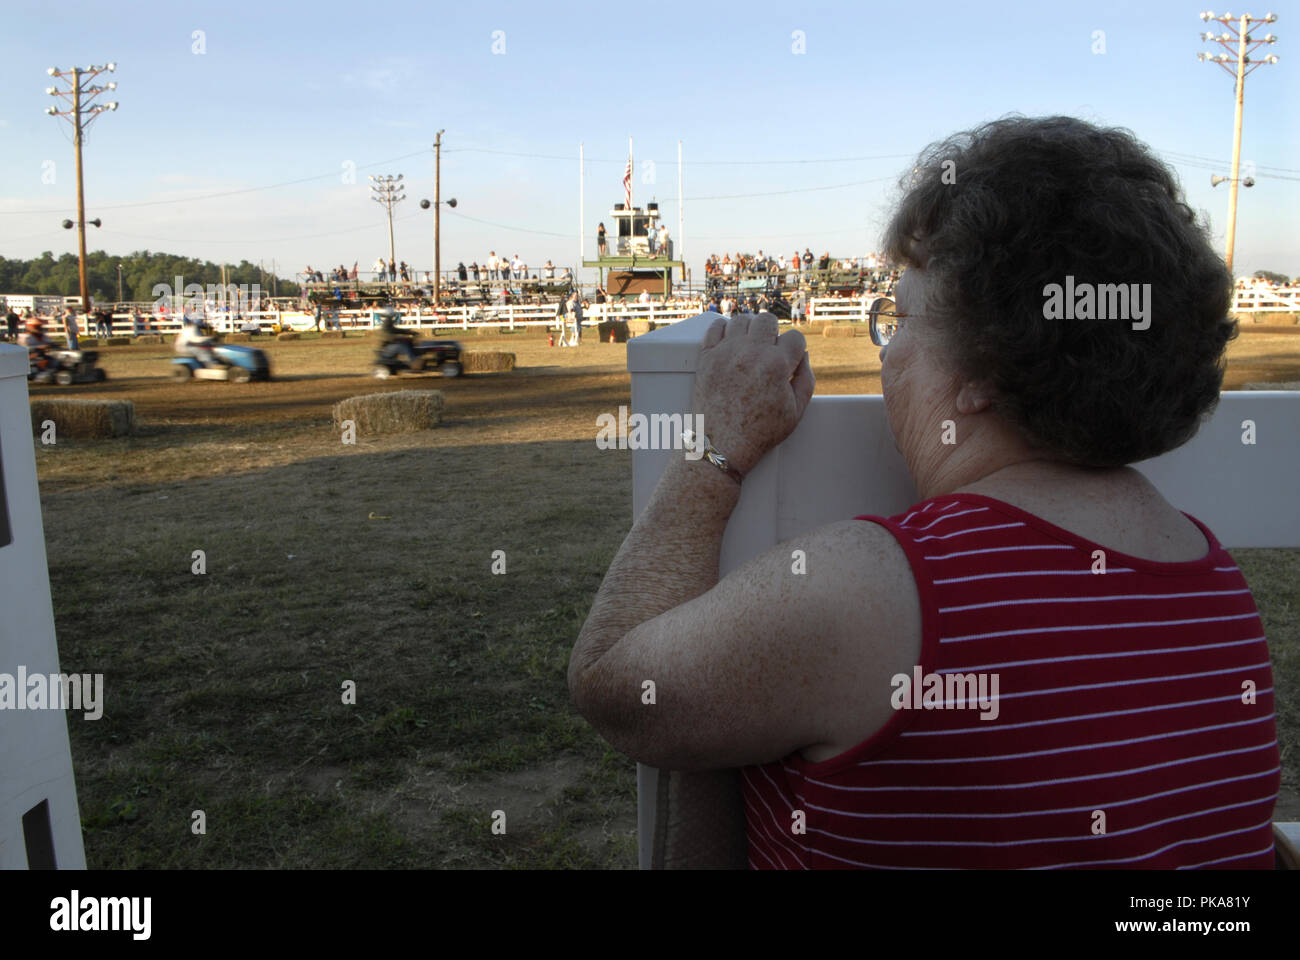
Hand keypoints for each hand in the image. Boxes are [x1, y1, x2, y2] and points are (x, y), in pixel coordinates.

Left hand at [692, 312, 813, 475]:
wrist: (722, 446)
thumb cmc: (759, 432)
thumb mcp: (796, 411)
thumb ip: (806, 380)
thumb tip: (802, 356)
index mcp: (777, 365)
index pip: (795, 337)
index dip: (796, 348)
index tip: (790, 357)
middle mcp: (751, 353)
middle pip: (767, 320)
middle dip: (773, 332)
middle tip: (770, 348)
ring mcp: (727, 353)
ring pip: (741, 320)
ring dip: (749, 330)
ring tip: (750, 346)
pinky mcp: (707, 358)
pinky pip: (715, 327)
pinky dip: (724, 330)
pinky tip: (730, 342)